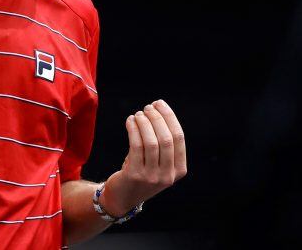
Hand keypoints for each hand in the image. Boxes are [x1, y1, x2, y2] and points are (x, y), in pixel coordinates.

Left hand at [98, 99, 186, 216]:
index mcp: (179, 170)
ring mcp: (152, 177)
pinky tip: (130, 121)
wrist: (122, 197)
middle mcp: (168, 175)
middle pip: (166, 139)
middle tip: (147, 107)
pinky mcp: (135, 175)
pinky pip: (136, 146)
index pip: (179, 138)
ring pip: (151, 142)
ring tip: (138, 114)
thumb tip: (158, 111)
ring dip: (144, 123)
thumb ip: (162, 143)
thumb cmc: (141, 172)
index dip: (169, 117)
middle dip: (157, 118)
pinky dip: (133, 130)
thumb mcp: (158, 162)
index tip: (160, 103)